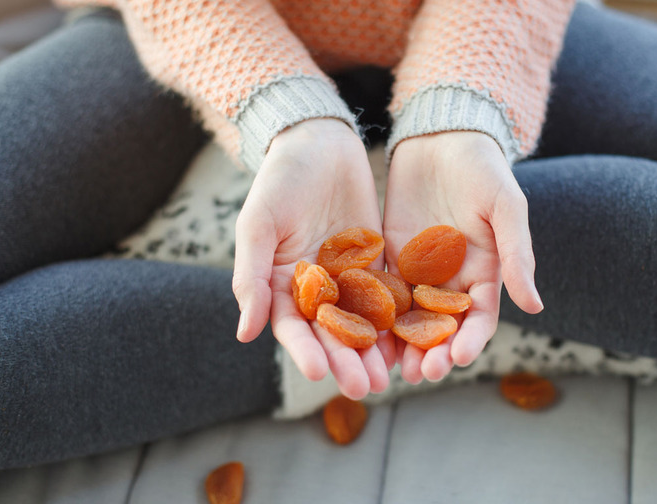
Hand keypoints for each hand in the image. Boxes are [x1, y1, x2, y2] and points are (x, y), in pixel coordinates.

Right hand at [233, 119, 392, 398]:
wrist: (319, 142)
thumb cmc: (279, 181)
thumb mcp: (258, 225)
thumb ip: (251, 277)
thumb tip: (245, 333)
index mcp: (282, 284)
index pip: (292, 327)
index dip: (305, 351)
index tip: (320, 373)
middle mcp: (317, 288)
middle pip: (331, 333)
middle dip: (346, 360)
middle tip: (364, 387)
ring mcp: (349, 277)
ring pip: (363, 321)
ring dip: (374, 349)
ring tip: (389, 376)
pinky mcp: (378, 261)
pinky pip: (389, 294)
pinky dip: (398, 318)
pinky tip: (411, 339)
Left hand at [383, 131, 542, 383]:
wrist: (443, 137)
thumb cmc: (483, 169)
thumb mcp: (506, 208)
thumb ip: (517, 255)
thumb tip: (535, 307)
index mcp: (484, 271)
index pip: (478, 317)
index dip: (470, 340)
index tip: (456, 359)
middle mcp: (451, 277)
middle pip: (441, 325)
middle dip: (432, 350)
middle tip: (419, 373)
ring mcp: (419, 268)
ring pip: (409, 315)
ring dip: (401, 342)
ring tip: (391, 367)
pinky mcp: (390, 254)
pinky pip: (381, 288)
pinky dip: (375, 312)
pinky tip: (363, 331)